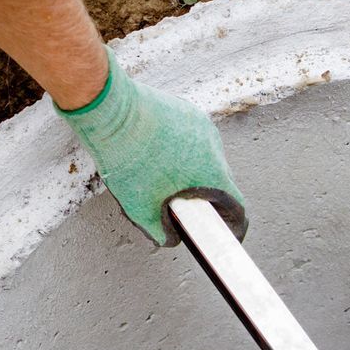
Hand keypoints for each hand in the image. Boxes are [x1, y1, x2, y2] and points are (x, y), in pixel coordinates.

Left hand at [58, 49, 247, 245]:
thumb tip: (170, 239)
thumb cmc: (127, 159)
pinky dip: (183, 151)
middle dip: (206, 199)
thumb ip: (161, 233)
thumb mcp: (141, 209)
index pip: (238, 208)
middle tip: (184, 208)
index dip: (234, 227)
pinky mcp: (189, 112)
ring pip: (207, 159)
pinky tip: (158, 153)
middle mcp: (216, 148)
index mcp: (213, 175)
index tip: (227, 234)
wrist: (112, 110)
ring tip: (164, 177)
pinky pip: (194, 139)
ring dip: (194, 173)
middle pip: (222, 183)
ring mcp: (204, 126)